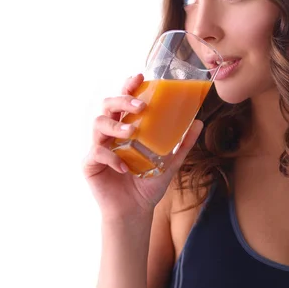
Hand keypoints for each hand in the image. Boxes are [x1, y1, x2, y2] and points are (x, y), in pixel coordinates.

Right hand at [83, 74, 202, 219]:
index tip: (140, 77)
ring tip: (131, 131)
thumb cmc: (148, 184)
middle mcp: (110, 133)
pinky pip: (97, 153)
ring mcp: (98, 147)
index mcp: (126, 127)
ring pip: (98, 123)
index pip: (125, 100)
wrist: (135, 210)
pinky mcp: (90, 164)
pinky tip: (126, 168)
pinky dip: (112, 158)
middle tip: (140, 105)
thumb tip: (198, 122)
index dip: (129, 86)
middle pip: (108, 105)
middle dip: (122, 99)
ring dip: (115, 124)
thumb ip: (182, 143)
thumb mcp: (170, 163)